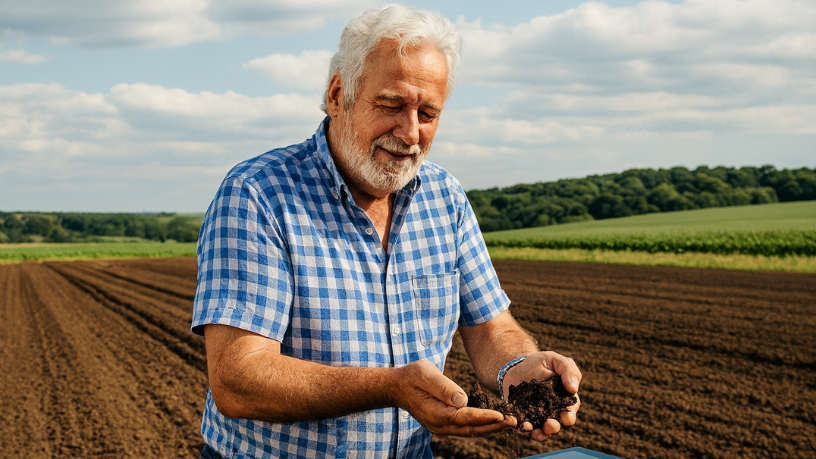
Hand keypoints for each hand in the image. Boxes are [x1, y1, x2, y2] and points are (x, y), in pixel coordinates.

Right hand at [392, 360, 516, 436]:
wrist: (397, 386)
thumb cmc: (411, 376)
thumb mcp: (425, 373)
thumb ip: (442, 386)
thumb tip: (462, 400)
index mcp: (436, 413)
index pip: (464, 417)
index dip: (484, 417)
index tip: (502, 415)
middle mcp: (440, 425)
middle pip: (472, 429)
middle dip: (494, 426)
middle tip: (515, 421)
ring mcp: (442, 427)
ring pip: (471, 431)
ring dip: (492, 427)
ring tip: (511, 422)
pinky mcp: (446, 423)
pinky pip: (468, 427)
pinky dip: (483, 425)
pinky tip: (496, 421)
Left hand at [502, 351, 581, 441]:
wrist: (517, 365)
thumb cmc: (541, 362)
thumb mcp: (556, 360)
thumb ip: (569, 371)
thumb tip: (574, 389)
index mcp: (564, 399)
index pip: (570, 410)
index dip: (569, 416)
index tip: (566, 416)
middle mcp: (553, 411)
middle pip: (557, 424)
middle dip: (555, 427)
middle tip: (550, 424)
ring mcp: (537, 415)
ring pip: (542, 430)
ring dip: (541, 433)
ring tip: (537, 431)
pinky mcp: (523, 416)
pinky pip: (525, 427)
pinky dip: (525, 429)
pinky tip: (523, 426)